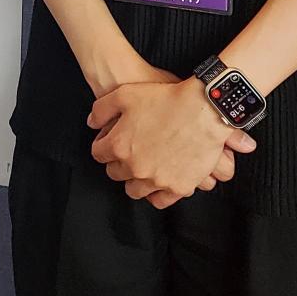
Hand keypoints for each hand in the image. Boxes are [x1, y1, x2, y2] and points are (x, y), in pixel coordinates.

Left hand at [86, 78, 256, 208]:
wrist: (204, 109)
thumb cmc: (166, 99)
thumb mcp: (125, 94)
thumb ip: (102, 109)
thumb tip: (92, 123)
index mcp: (120, 146)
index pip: (99, 154)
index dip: (103, 145)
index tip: (108, 142)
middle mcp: (136, 167)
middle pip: (116, 174)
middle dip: (117, 163)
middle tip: (127, 153)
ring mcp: (158, 180)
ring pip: (135, 190)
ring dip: (135, 180)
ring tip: (141, 168)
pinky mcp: (179, 187)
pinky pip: (161, 201)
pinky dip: (157, 193)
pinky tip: (158, 182)